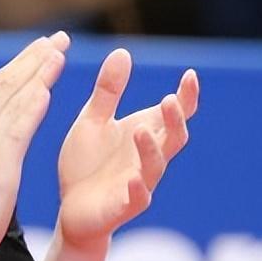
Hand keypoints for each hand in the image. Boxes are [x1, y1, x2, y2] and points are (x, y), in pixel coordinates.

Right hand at [0, 32, 69, 260]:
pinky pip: (16, 129)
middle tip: (58, 38)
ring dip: (37, 73)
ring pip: (12, 100)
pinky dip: (31, 107)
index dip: (21, 65)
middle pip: (6, 85)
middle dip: (34, 59)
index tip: (42, 47)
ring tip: (58, 51)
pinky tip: (46, 89)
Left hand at [56, 50, 198, 250]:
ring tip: (141, 130)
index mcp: (145, 134)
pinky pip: (136, 199)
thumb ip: (108, 91)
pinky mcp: (123, 206)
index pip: (175, 115)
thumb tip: (123, 51)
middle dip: (175, 120)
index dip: (186, 97)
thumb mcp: (93, 120)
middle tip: (169, 100)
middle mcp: (149, 158)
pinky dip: (137, 189)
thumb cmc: (87, 163)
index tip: (190, 75)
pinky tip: (133, 179)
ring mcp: (139, 183)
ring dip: (151, 149)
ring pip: (155, 166)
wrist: (71, 208)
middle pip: (174, 138)